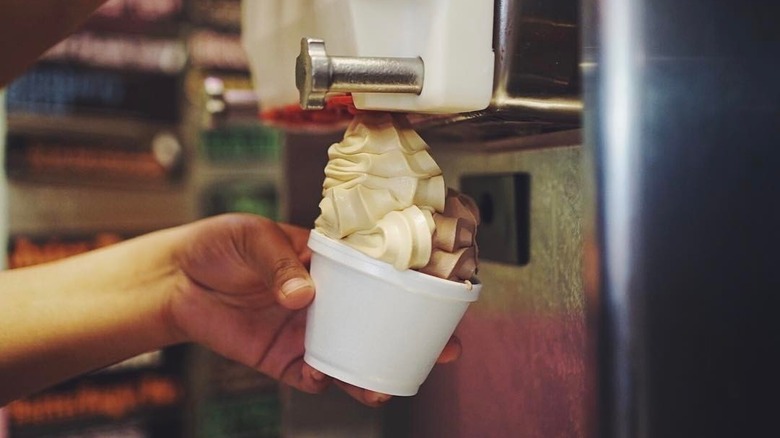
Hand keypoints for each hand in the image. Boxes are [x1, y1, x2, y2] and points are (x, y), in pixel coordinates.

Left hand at [166, 213, 460, 405]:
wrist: (175, 279)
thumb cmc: (219, 244)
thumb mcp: (253, 237)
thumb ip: (281, 262)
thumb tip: (304, 295)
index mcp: (329, 262)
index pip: (382, 271)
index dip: (416, 282)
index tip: (445, 291)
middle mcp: (328, 299)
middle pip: (380, 319)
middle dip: (413, 336)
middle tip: (444, 349)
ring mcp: (308, 330)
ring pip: (354, 354)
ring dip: (376, 370)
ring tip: (390, 383)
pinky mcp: (283, 357)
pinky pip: (314, 374)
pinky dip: (327, 380)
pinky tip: (334, 379)